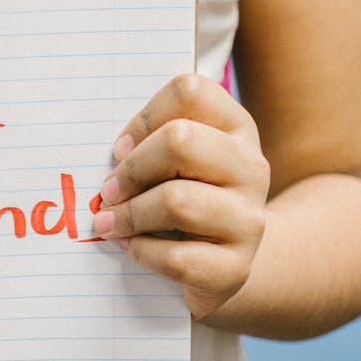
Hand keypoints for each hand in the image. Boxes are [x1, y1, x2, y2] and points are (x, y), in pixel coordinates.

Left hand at [93, 73, 269, 319]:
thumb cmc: (189, 201)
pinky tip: (133, 249)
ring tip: (109, 224)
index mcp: (236, 128)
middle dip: (131, 169)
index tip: (121, 148)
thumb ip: (152, 143)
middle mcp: (251, 167)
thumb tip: (114, 154)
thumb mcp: (179, 164)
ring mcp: (249, 218)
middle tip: (108, 191)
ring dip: (129, 214)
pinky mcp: (237, 268)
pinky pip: (178, 257)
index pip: (190, 92)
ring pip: (176, 201)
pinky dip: (143, 252)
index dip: (144, 117)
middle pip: (178, 141)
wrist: (227, 265)